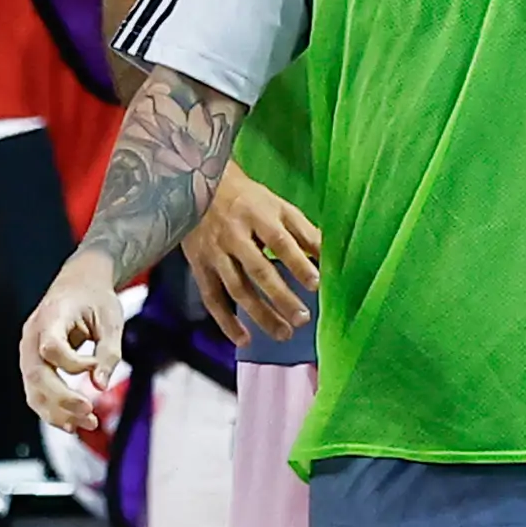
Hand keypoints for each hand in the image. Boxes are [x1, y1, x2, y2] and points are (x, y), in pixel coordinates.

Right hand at [21, 247, 126, 432]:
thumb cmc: (95, 298)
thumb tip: (100, 386)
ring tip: (88, 424)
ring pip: (33, 390)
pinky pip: (36, 393)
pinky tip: (73, 424)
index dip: (74, 364)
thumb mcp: (111, 320)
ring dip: (58, 412)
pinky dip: (53, 411)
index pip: (51, 348)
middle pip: (37, 375)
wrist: (79, 285)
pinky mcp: (33, 365)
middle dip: (63, 400)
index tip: (96, 366)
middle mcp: (32, 335)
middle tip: (90, 415)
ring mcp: (29, 351)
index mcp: (50, 316)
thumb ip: (107, 353)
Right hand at [177, 163, 318, 347]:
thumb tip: (329, 254)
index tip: (316, 284)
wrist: (196, 187)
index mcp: (256, 215)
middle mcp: (233, 235)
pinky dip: (227, 322)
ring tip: (283, 333)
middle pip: (258, 270)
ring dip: (260, 315)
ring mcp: (214, 253)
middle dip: (281, 297)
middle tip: (302, 318)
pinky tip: (244, 339)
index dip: (297, 263)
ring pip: (237, 289)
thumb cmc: (246, 199)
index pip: (279, 241)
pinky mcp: (200, 267)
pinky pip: (212, 299)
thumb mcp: (277, 205)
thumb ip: (303, 231)